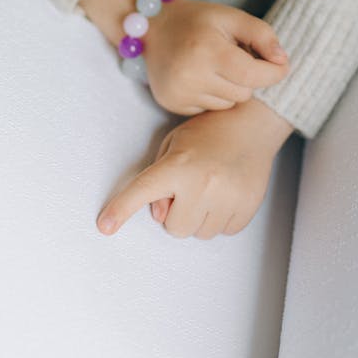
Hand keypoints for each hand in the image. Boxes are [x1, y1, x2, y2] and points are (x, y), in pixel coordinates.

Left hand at [96, 98, 293, 238]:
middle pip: (175, 228)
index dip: (121, 209)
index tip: (105, 226)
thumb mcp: (174, 146)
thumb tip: (160, 215)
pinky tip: (227, 192)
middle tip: (190, 188)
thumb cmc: (209, 133)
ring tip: (211, 187)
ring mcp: (228, 197)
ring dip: (200, 217)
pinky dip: (222, 218)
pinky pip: (225, 231)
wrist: (252, 124)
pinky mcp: (248, 206)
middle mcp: (203, 183)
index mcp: (178, 165)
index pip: (143, 191)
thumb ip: (158, 180)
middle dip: (178, 213)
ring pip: (200, 233)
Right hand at [143, 0, 289, 114]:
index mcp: (207, 51)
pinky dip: (211, 95)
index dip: (273, 73)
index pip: (253, 75)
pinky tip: (199, 76)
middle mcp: (190, 77)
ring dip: (229, 88)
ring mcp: (179, 93)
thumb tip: (283, 61)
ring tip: (214, 66)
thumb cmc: (197, 20)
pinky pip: (208, 109)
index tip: (281, 66)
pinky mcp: (172, 104)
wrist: (151, 27)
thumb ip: (262, 35)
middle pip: (243, 93)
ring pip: (228, 104)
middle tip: (234, 57)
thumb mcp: (231, 17)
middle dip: (247, 78)